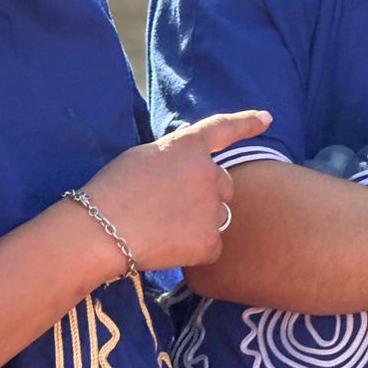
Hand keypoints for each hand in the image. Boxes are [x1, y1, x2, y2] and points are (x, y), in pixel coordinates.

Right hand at [83, 110, 270, 272]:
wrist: (100, 231)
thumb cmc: (112, 190)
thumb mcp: (143, 156)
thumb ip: (174, 153)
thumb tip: (189, 150)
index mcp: (189, 147)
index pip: (224, 129)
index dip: (248, 122)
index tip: (267, 119)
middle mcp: (209, 173)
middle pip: (223, 185)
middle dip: (205, 194)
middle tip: (170, 207)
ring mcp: (213, 208)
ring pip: (218, 215)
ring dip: (200, 221)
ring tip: (164, 228)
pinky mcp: (210, 241)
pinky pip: (212, 245)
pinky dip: (194, 249)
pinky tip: (167, 247)